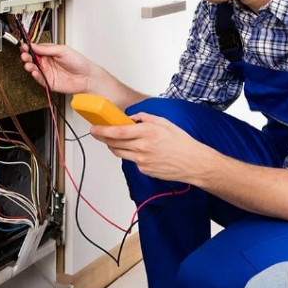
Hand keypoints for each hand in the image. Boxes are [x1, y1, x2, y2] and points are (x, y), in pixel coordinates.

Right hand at [20, 42, 91, 93]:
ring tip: (28, 64)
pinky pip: (39, 79)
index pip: (36, 49)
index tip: (25, 47)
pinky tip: (34, 71)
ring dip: (29, 65)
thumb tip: (35, 45)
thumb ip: (48, 48)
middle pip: (33, 59)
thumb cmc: (79, 62)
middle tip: (25, 55)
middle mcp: (48, 62)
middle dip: (27, 56)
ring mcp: (48, 72)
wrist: (86, 77)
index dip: (30, 48)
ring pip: (34, 68)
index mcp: (51, 53)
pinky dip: (35, 75)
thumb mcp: (63, 50)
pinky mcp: (49, 82)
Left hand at [90, 112, 211, 182]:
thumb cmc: (181, 142)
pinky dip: (130, 154)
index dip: (103, 130)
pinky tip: (138, 150)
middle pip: (114, 143)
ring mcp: (141, 160)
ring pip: (119, 153)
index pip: (117, 131)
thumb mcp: (163, 122)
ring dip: (113, 146)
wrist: (192, 162)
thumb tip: (131, 118)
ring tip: (113, 140)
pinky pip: (131, 160)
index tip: (94, 128)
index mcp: (147, 132)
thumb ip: (144, 118)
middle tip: (98, 133)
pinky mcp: (143, 169)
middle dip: (103, 138)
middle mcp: (142, 147)